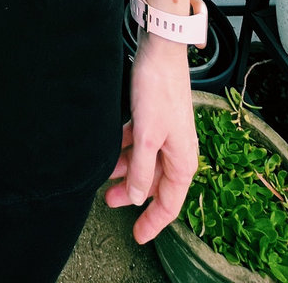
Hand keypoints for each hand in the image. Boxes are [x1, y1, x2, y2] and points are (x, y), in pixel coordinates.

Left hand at [105, 33, 198, 243]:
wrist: (160, 51)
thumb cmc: (158, 91)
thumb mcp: (146, 136)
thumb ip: (141, 169)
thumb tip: (138, 198)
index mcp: (183, 160)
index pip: (169, 203)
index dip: (153, 222)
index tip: (137, 236)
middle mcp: (177, 150)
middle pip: (155, 183)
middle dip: (133, 195)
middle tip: (109, 201)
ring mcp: (166, 133)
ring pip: (145, 162)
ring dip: (126, 171)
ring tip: (104, 176)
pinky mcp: (155, 118)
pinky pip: (140, 143)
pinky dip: (126, 149)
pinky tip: (110, 149)